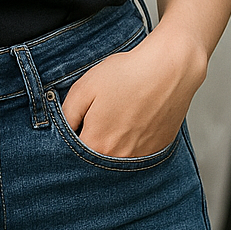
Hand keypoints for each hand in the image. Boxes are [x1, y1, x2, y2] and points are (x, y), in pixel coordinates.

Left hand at [59, 28, 206, 158]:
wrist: (169, 69)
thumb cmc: (127, 74)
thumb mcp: (85, 88)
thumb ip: (67, 114)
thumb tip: (60, 130)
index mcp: (97, 144)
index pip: (73, 156)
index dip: (71, 141)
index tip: (76, 127)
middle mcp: (119, 157)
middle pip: (96, 160)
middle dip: (91, 144)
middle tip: (97, 120)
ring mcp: (142, 156)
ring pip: (117, 158)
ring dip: (112, 144)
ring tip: (118, 118)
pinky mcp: (158, 149)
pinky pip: (138, 154)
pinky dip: (132, 142)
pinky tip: (134, 121)